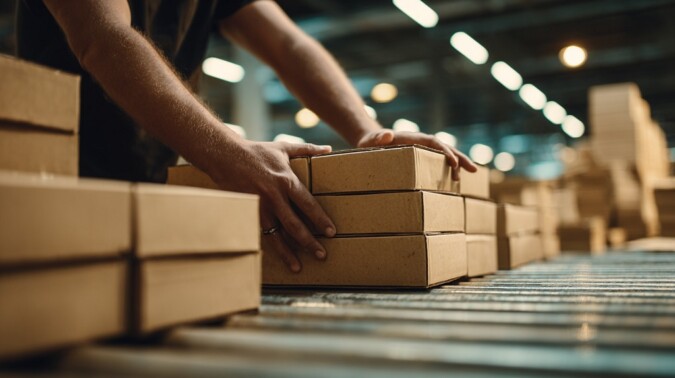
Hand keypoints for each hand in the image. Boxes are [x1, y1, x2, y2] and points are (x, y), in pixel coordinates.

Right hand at [206, 140, 335, 272]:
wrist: (225, 155)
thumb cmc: (257, 151)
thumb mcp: (284, 148)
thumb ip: (308, 149)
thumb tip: (329, 149)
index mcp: (286, 180)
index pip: (308, 204)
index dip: (320, 220)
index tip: (331, 232)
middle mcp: (274, 196)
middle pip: (294, 225)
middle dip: (309, 242)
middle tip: (322, 254)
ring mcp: (259, 206)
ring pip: (276, 234)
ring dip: (288, 252)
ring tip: (298, 266)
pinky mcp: (248, 212)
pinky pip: (260, 233)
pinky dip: (268, 246)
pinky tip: (275, 258)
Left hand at [357, 129, 476, 179]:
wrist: (369, 141)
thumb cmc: (369, 142)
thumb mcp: (370, 140)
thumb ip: (377, 138)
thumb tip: (387, 135)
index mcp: (413, 138)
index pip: (434, 143)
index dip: (445, 152)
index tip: (454, 164)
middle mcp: (421, 142)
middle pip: (445, 148)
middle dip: (460, 158)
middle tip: (473, 170)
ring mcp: (422, 150)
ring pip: (445, 155)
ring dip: (458, 163)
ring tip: (471, 174)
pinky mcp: (420, 158)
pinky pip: (437, 162)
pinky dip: (448, 168)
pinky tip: (455, 179)